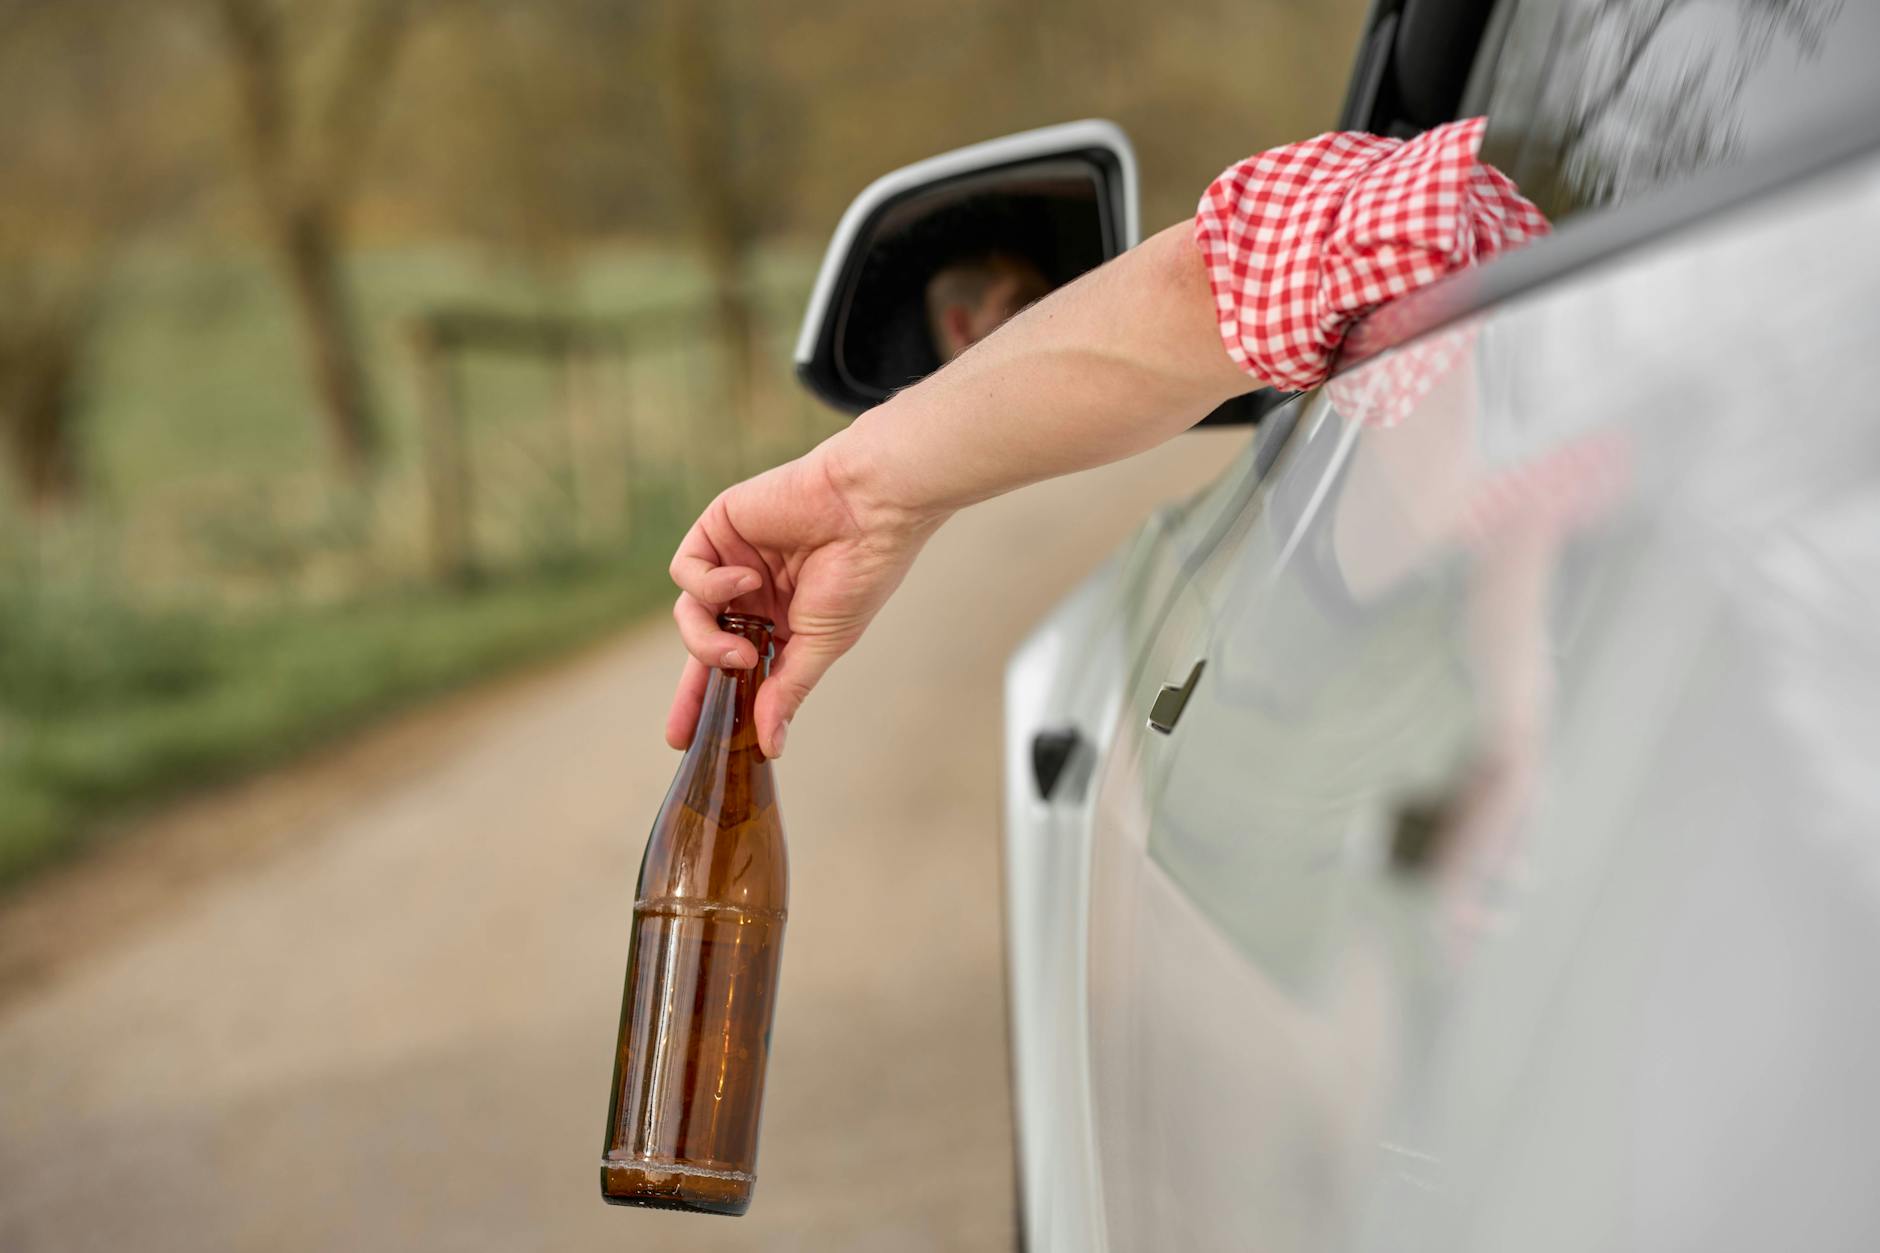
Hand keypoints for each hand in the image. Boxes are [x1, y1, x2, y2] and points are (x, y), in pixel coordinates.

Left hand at [665, 435, 940, 757]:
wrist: (869, 507)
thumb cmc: (860, 572)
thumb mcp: (822, 644)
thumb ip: (787, 690)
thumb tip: (771, 744)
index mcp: (781, 621)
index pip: (737, 668)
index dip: (712, 703)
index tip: (691, 744)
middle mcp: (753, 594)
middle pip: (703, 645)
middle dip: (691, 688)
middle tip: (682, 729)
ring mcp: (733, 562)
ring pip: (691, 614)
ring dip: (706, 641)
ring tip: (741, 651)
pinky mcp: (718, 528)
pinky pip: (687, 570)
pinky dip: (710, 584)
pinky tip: (746, 579)